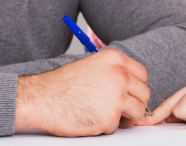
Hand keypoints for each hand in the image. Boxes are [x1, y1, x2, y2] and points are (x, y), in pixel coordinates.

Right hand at [14, 49, 149, 135]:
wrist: (41, 98)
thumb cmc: (61, 85)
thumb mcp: (92, 66)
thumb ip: (113, 72)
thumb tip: (132, 86)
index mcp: (115, 59)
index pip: (142, 74)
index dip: (137, 87)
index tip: (130, 95)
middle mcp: (120, 74)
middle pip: (144, 93)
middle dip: (135, 104)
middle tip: (122, 111)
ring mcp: (117, 95)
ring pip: (138, 111)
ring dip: (126, 118)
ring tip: (109, 118)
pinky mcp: (110, 116)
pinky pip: (118, 126)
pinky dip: (108, 127)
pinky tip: (92, 120)